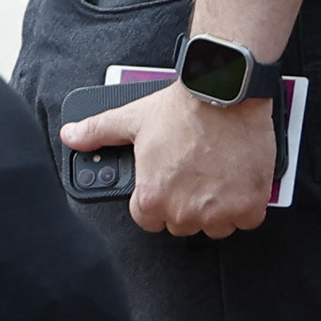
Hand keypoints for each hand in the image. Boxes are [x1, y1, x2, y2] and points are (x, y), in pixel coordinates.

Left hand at [61, 85, 280, 238]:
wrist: (224, 94)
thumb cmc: (181, 108)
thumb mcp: (131, 119)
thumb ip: (98, 132)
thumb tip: (71, 136)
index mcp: (152, 197)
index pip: (148, 220)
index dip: (156, 201)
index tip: (168, 186)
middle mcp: (184, 211)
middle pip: (182, 224)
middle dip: (187, 205)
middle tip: (194, 176)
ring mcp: (219, 211)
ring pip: (215, 226)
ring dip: (217, 209)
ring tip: (216, 178)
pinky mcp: (249, 205)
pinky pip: (246, 221)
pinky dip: (246, 206)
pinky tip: (238, 183)